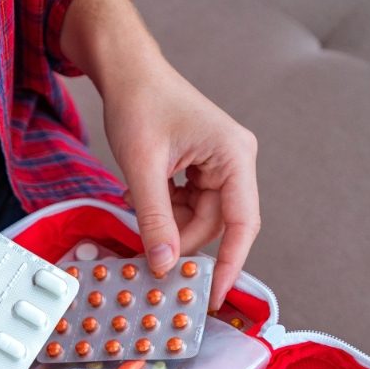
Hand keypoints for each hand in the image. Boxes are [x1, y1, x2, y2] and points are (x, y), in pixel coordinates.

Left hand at [61, 0, 261, 308]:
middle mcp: (235, 161)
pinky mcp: (203, 167)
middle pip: (217, 224)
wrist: (127, 72)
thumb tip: (164, 265)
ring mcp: (220, 164)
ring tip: (137, 208)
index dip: (229, 264)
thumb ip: (155, 219)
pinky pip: (189, 204)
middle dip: (181, 240)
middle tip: (147, 253)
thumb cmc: (139, 104)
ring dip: (169, 225)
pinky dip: (165, 211)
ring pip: (200, 218)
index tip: (212, 296)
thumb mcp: (142, 168)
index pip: (242, 223)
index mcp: (234, 156)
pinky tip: (142, 198)